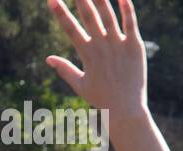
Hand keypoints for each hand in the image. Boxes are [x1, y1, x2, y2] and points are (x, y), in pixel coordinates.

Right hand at [46, 0, 147, 121]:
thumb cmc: (101, 99)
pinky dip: (127, 8)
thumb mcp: (80, 85)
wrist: (125, 109)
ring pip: (108, 15)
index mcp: (87, 55)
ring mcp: (118, 44)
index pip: (70, 29)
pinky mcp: (134, 45)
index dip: (60, 13)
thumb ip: (64, 69)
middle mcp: (102, 46)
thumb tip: (48, 58)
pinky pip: (131, 22)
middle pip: (89, 16)